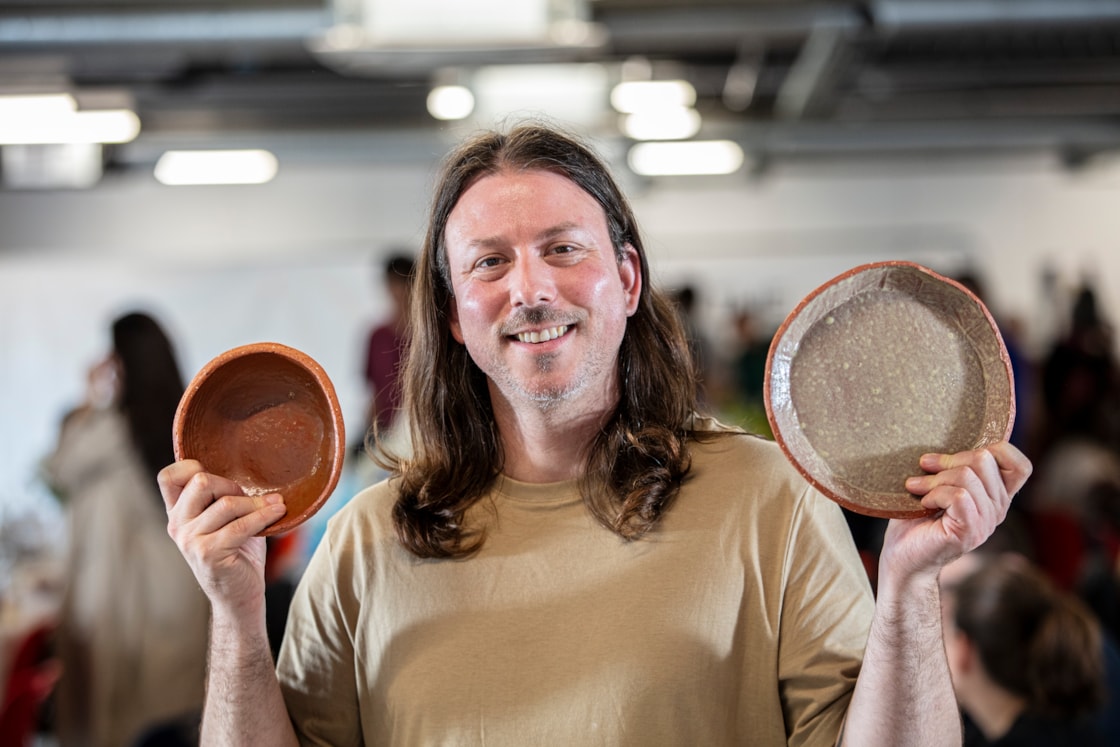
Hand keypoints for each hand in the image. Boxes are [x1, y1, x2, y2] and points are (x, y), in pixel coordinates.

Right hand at [159, 460, 287, 615]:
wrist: (239, 596)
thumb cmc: (238, 553)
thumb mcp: (227, 520)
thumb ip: (225, 496)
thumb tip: (255, 467)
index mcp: (178, 513)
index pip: (168, 477)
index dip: (193, 468)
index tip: (221, 480)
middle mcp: (177, 525)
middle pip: (200, 481)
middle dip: (231, 485)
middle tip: (251, 500)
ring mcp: (190, 540)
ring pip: (226, 503)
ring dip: (257, 503)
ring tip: (275, 506)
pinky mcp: (208, 553)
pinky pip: (241, 525)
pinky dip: (264, 515)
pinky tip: (279, 512)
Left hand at [880, 442, 1031, 583]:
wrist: (902, 557)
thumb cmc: (914, 519)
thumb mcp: (937, 484)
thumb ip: (952, 466)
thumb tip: (944, 435)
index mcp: (995, 495)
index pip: (1019, 464)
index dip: (994, 449)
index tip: (955, 456)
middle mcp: (997, 509)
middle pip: (985, 460)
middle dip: (948, 459)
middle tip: (923, 468)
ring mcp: (986, 522)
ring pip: (968, 476)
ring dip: (934, 478)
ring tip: (916, 487)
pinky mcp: (970, 531)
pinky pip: (959, 496)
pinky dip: (935, 493)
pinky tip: (923, 503)